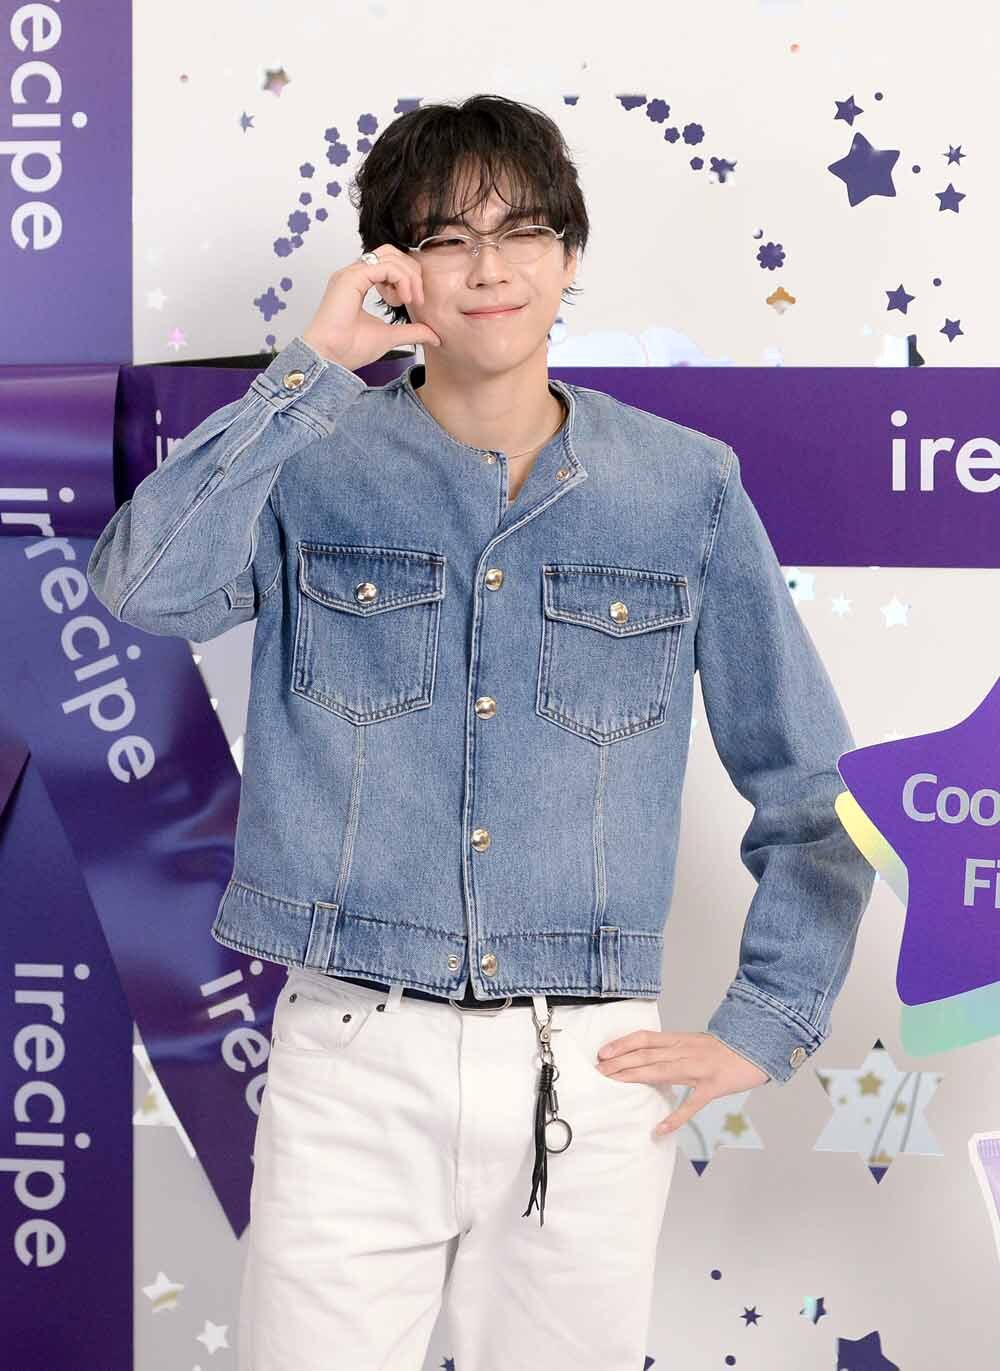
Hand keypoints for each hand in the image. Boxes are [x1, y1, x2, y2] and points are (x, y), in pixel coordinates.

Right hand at [301, 244, 441, 372]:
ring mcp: (351, 273)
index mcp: (359, 283)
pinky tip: (402, 298)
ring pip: (390, 256)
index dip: (408, 277)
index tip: (415, 302)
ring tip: (410, 299)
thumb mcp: (390, 336)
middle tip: (417, 298)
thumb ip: (412, 332)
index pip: (390, 263)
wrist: (331, 357)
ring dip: (408, 276)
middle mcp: (354, 274)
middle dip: (411, 272)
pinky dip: (400, 278)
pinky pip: (385, 266)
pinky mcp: (352, 278)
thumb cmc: (349, 348)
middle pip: (392, 253)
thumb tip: (433, 336)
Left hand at [595, 1029, 770, 1134]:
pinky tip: (660, 1129)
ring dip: (635, 1077)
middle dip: (620, 1063)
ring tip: (614, 1085)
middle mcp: (685, 1051)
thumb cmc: (723, 1049)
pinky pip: (692, 1104)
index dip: (622, 1044)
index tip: (602, 1053)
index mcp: (679, 1040)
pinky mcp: (712, 1087)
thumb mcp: (694, 1043)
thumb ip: (672, 1050)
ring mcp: (698, 1069)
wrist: (755, 1049)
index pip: (644, 1038)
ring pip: (661, 1072)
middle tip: (597, 1072)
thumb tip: (646, 1057)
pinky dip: (676, 1117)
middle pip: (646, 1055)